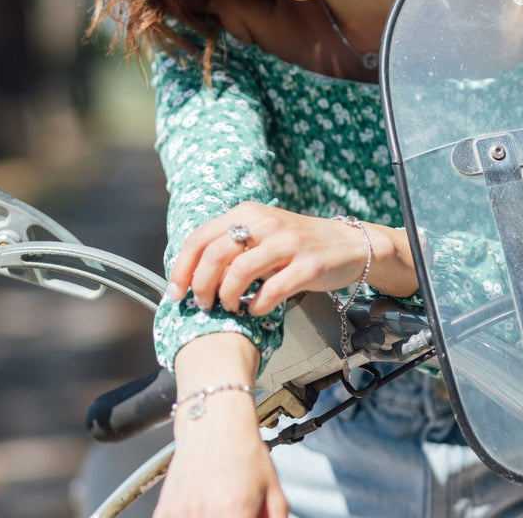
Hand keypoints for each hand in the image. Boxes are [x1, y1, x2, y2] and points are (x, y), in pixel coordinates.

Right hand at [153, 334, 287, 517]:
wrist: (213, 416)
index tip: (249, 515)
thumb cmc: (242, 446)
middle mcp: (207, 513)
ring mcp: (183, 512)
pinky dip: (193, 516)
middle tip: (237, 509)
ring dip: (212, 517)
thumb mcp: (272, 486)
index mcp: (236, 511)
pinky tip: (202, 503)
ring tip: (220, 503)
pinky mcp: (165, 509)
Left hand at [169, 203, 415, 314]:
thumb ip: (230, 247)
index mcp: (247, 213)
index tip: (175, 293)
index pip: (200, 237)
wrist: (348, 244)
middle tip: (202, 305)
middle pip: (214, 254)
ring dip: (226, 297)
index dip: (181, 268)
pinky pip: (272, 290)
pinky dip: (257, 305)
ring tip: (229, 307)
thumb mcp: (261, 234)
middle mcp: (265, 223)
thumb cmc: (296, 245)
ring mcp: (288, 243)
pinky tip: (256, 309)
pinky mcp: (308, 265)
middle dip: (200, 286)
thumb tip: (191, 275)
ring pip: (239, 271)